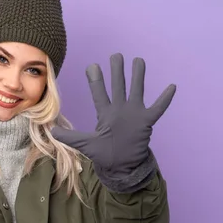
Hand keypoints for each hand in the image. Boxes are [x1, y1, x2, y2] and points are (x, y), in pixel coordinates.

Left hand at [52, 53, 175, 174]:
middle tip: (116, 55)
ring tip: (138, 60)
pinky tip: (171, 86)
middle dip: (117, 71)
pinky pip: (158, 108)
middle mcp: (119, 110)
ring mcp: (134, 114)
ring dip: (138, 76)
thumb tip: (51, 132)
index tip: (92, 66)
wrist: (122, 166)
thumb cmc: (105, 154)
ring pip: (137, 90)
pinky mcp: (146, 122)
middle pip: (118, 86)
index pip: (99, 93)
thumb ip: (70, 137)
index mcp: (105, 113)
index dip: (95, 80)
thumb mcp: (85, 145)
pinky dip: (164, 99)